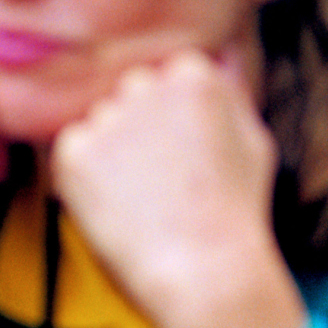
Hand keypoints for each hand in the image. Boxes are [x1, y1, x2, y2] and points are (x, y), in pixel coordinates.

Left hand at [50, 52, 307, 327]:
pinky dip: (86, 176)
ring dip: (113, 150)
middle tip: (163, 177)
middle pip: (132, 91)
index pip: (171, 74)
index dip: (177, 117)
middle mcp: (148, 84)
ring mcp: (108, 116)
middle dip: (141, 124)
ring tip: (145, 198)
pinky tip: (120, 205)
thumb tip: (218, 59)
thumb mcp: (254, 142)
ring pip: (101, 121)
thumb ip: (233, 95)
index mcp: (195, 73)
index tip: (187, 153)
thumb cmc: (236, 210)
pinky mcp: (74, 151)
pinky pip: (73, 149)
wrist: (204, 268)